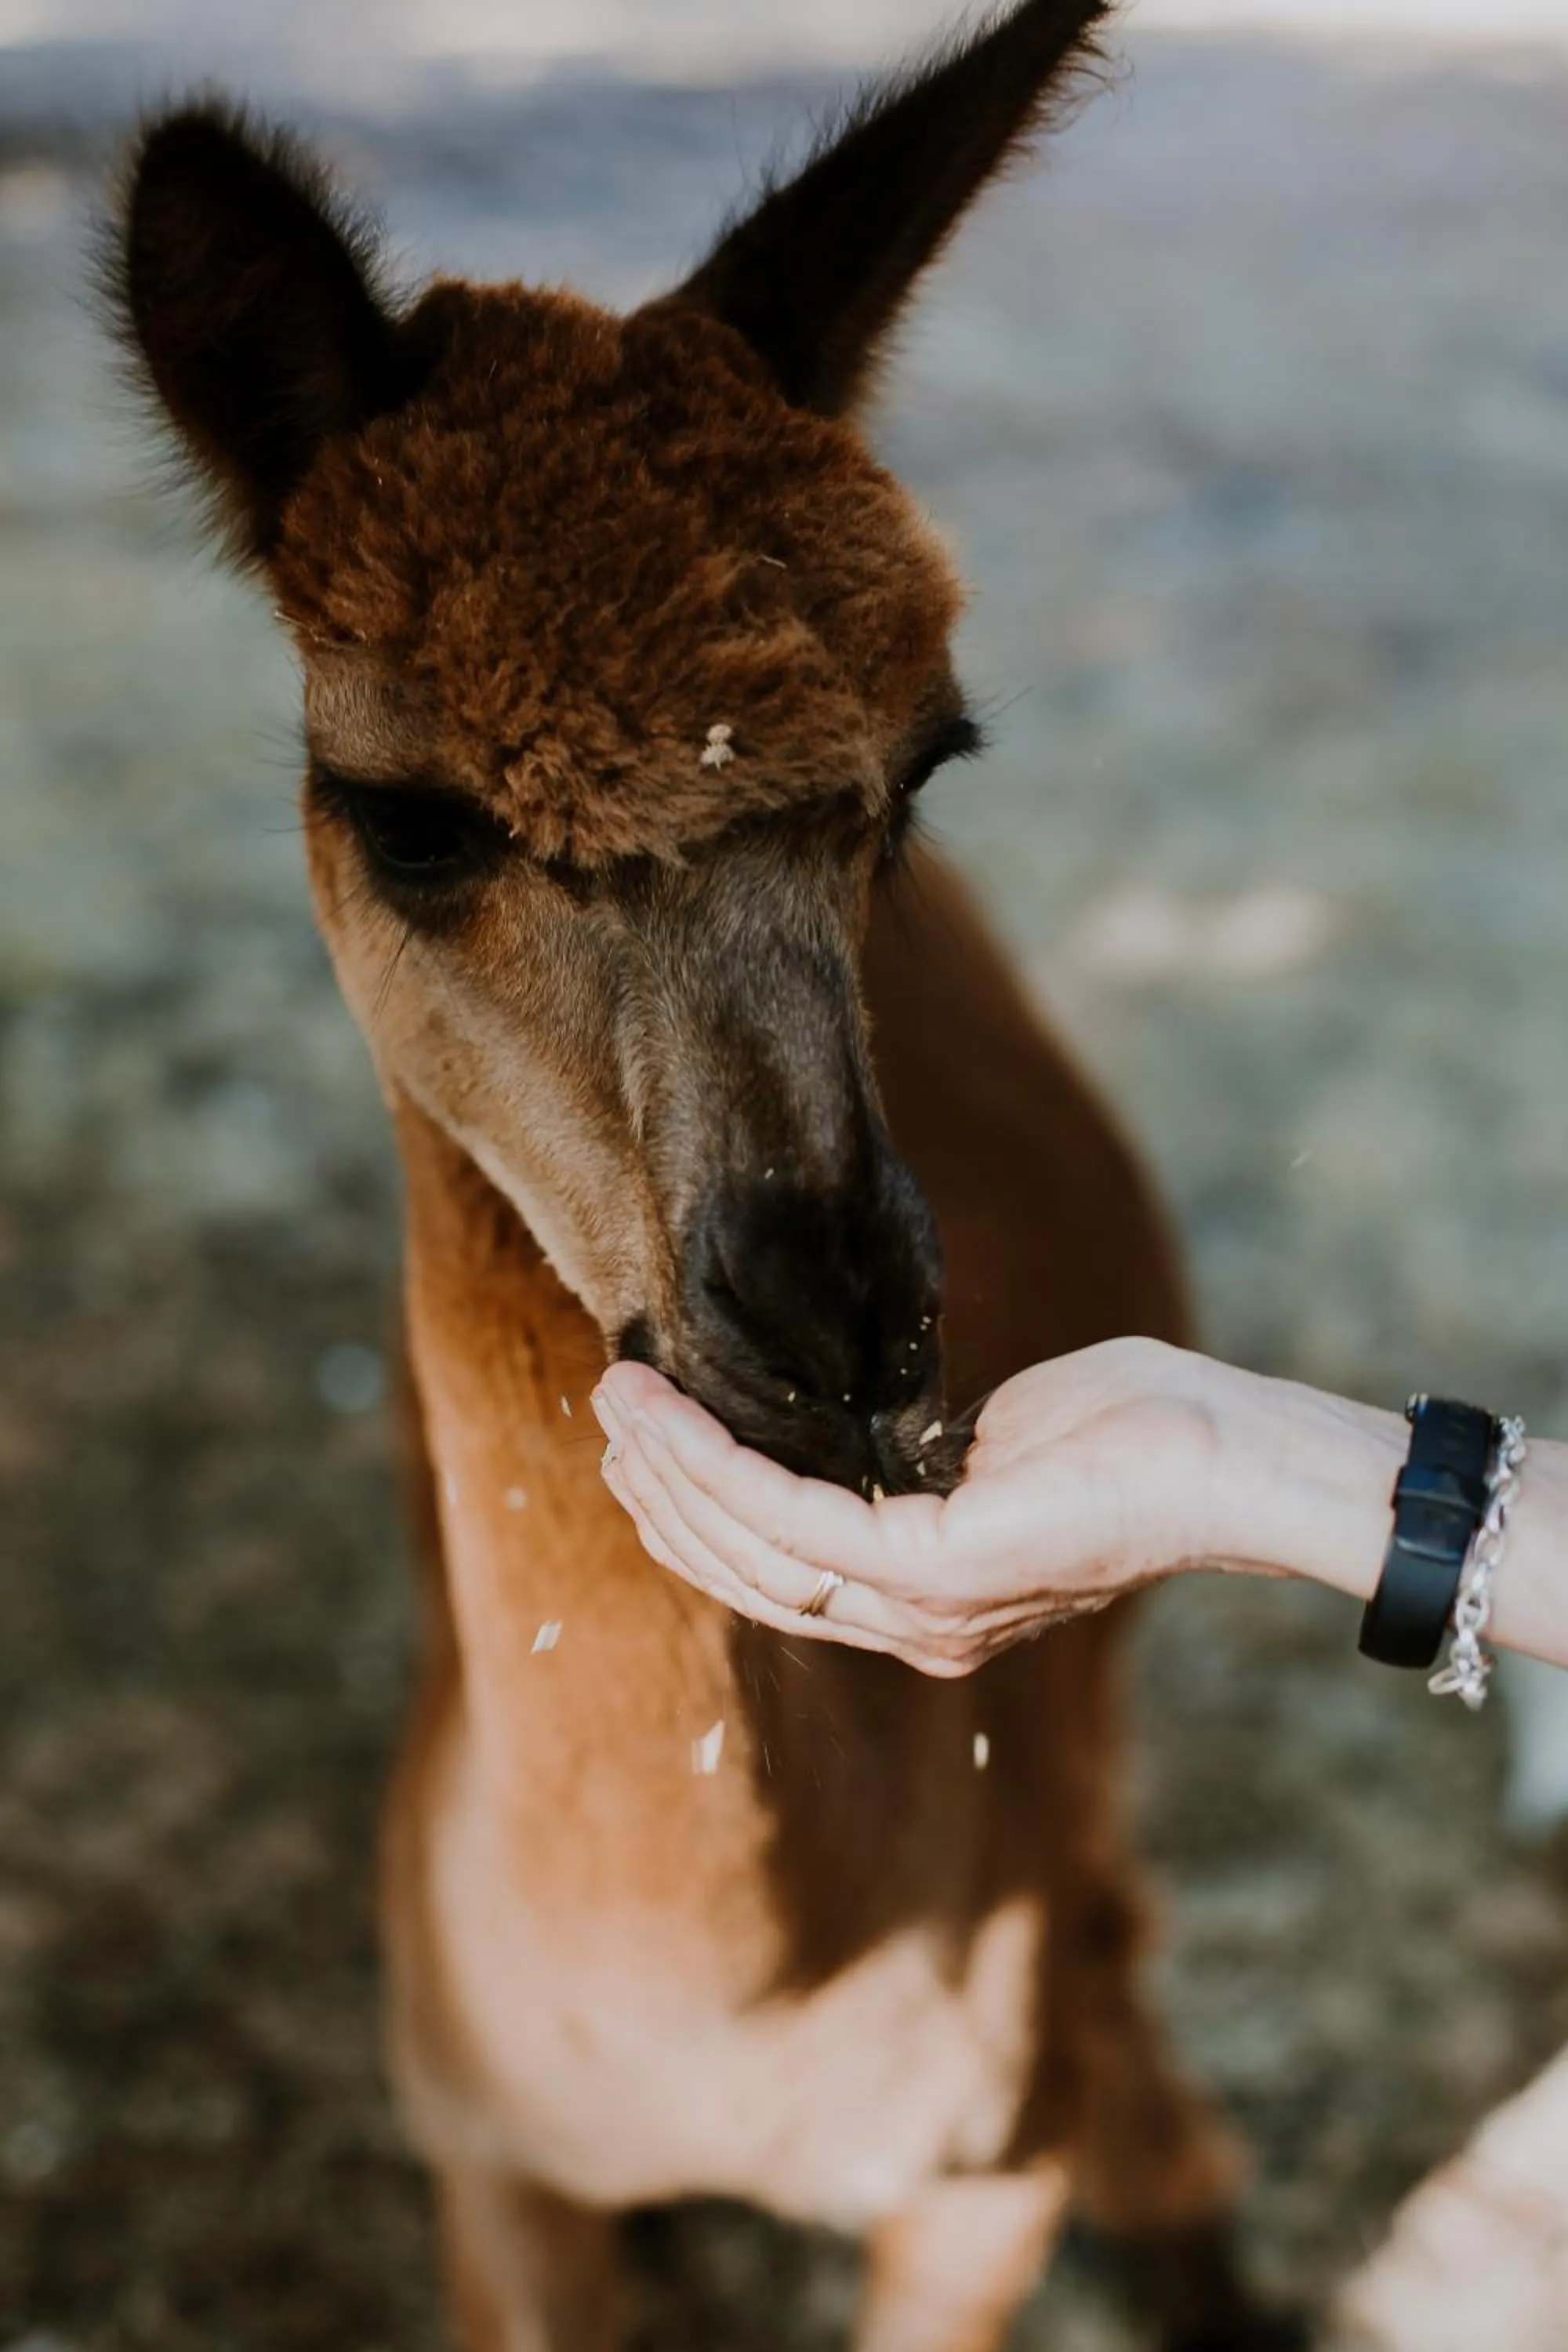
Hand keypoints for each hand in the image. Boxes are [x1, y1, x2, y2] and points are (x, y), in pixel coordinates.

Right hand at [592, 1337, 1231, 1675]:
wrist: (1233, 1454)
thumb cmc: (1136, 1430)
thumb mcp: (998, 1443)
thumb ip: (918, 1457)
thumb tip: (860, 1427)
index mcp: (931, 1605)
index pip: (782, 1573)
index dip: (698, 1514)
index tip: (643, 1444)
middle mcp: (919, 1628)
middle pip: (750, 1571)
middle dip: (665, 1491)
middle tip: (608, 1409)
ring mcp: (926, 1611)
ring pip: (756, 1547)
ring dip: (672, 1468)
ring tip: (618, 1393)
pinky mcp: (939, 1571)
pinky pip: (794, 1514)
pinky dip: (718, 1461)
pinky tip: (671, 1410)